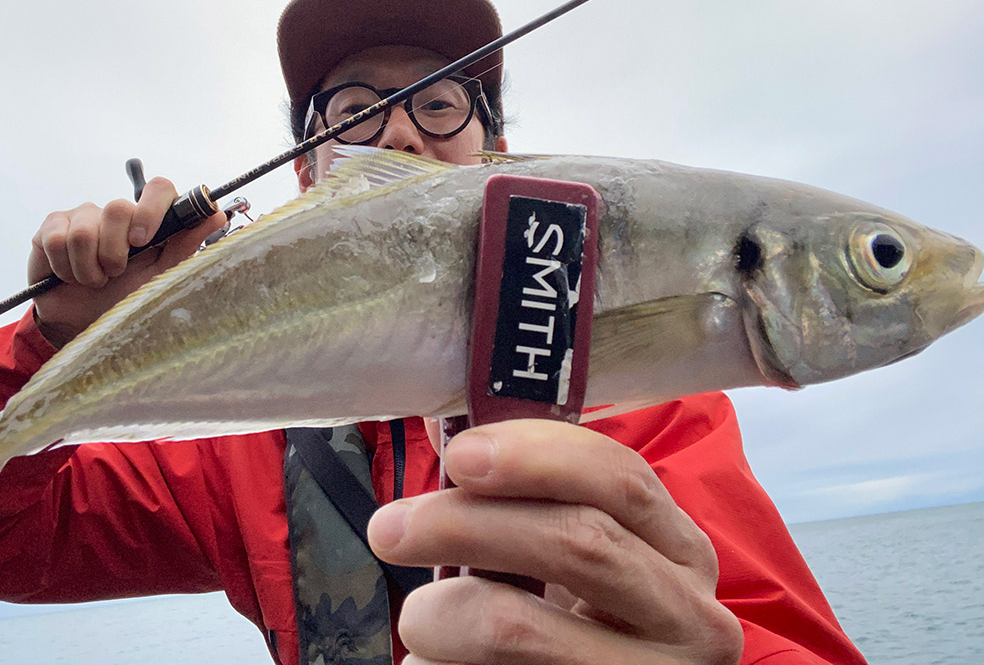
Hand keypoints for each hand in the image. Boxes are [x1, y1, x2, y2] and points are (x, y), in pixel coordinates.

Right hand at [28, 176, 225, 346]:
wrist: (84, 324)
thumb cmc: (127, 298)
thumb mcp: (161, 276)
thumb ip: (186, 245)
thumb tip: (217, 213)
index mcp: (148, 219)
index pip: (158, 188)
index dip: (151, 209)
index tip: (143, 241)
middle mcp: (117, 212)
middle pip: (117, 208)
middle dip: (115, 252)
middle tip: (114, 273)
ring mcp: (83, 215)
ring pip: (84, 230)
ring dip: (88, 268)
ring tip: (94, 280)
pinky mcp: (52, 226)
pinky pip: (55, 240)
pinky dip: (64, 267)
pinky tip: (69, 276)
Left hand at [367, 420, 742, 664]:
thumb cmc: (574, 624)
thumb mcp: (578, 560)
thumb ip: (531, 502)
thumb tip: (448, 436)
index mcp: (682, 554)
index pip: (622, 480)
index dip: (536, 457)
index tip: (458, 455)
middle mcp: (689, 620)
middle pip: (576, 544)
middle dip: (466, 524)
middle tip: (389, 529)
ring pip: (515, 627)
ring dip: (437, 614)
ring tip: (419, 620)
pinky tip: (435, 662)